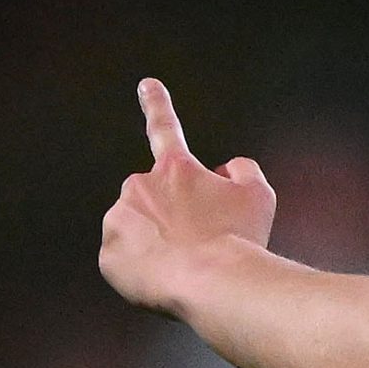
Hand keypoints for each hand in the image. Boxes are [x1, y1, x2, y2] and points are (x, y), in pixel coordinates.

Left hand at [97, 78, 275, 309]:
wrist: (213, 283)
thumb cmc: (238, 240)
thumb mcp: (259, 196)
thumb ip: (244, 171)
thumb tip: (228, 169)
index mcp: (176, 169)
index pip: (165, 128)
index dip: (157, 104)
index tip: (147, 85)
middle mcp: (140, 186)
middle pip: (153, 199)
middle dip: (167, 215)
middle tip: (196, 243)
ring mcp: (120, 220)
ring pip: (135, 229)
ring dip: (152, 241)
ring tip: (182, 266)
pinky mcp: (109, 256)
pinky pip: (124, 262)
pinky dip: (140, 271)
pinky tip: (163, 279)